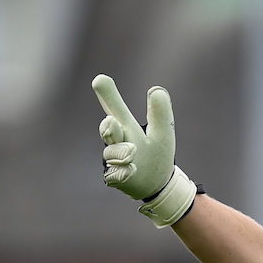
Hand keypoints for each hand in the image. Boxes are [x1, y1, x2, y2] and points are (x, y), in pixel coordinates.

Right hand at [92, 74, 175, 199]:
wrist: (156, 183)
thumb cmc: (156, 153)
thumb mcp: (162, 133)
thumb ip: (159, 113)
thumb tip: (157, 90)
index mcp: (127, 126)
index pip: (115, 108)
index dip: (107, 95)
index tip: (100, 79)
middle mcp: (117, 141)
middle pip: (108, 130)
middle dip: (108, 126)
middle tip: (111, 121)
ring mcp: (115, 160)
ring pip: (112, 154)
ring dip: (122, 152)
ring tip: (133, 152)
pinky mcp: (117, 178)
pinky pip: (115, 175)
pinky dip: (122, 172)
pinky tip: (131, 169)